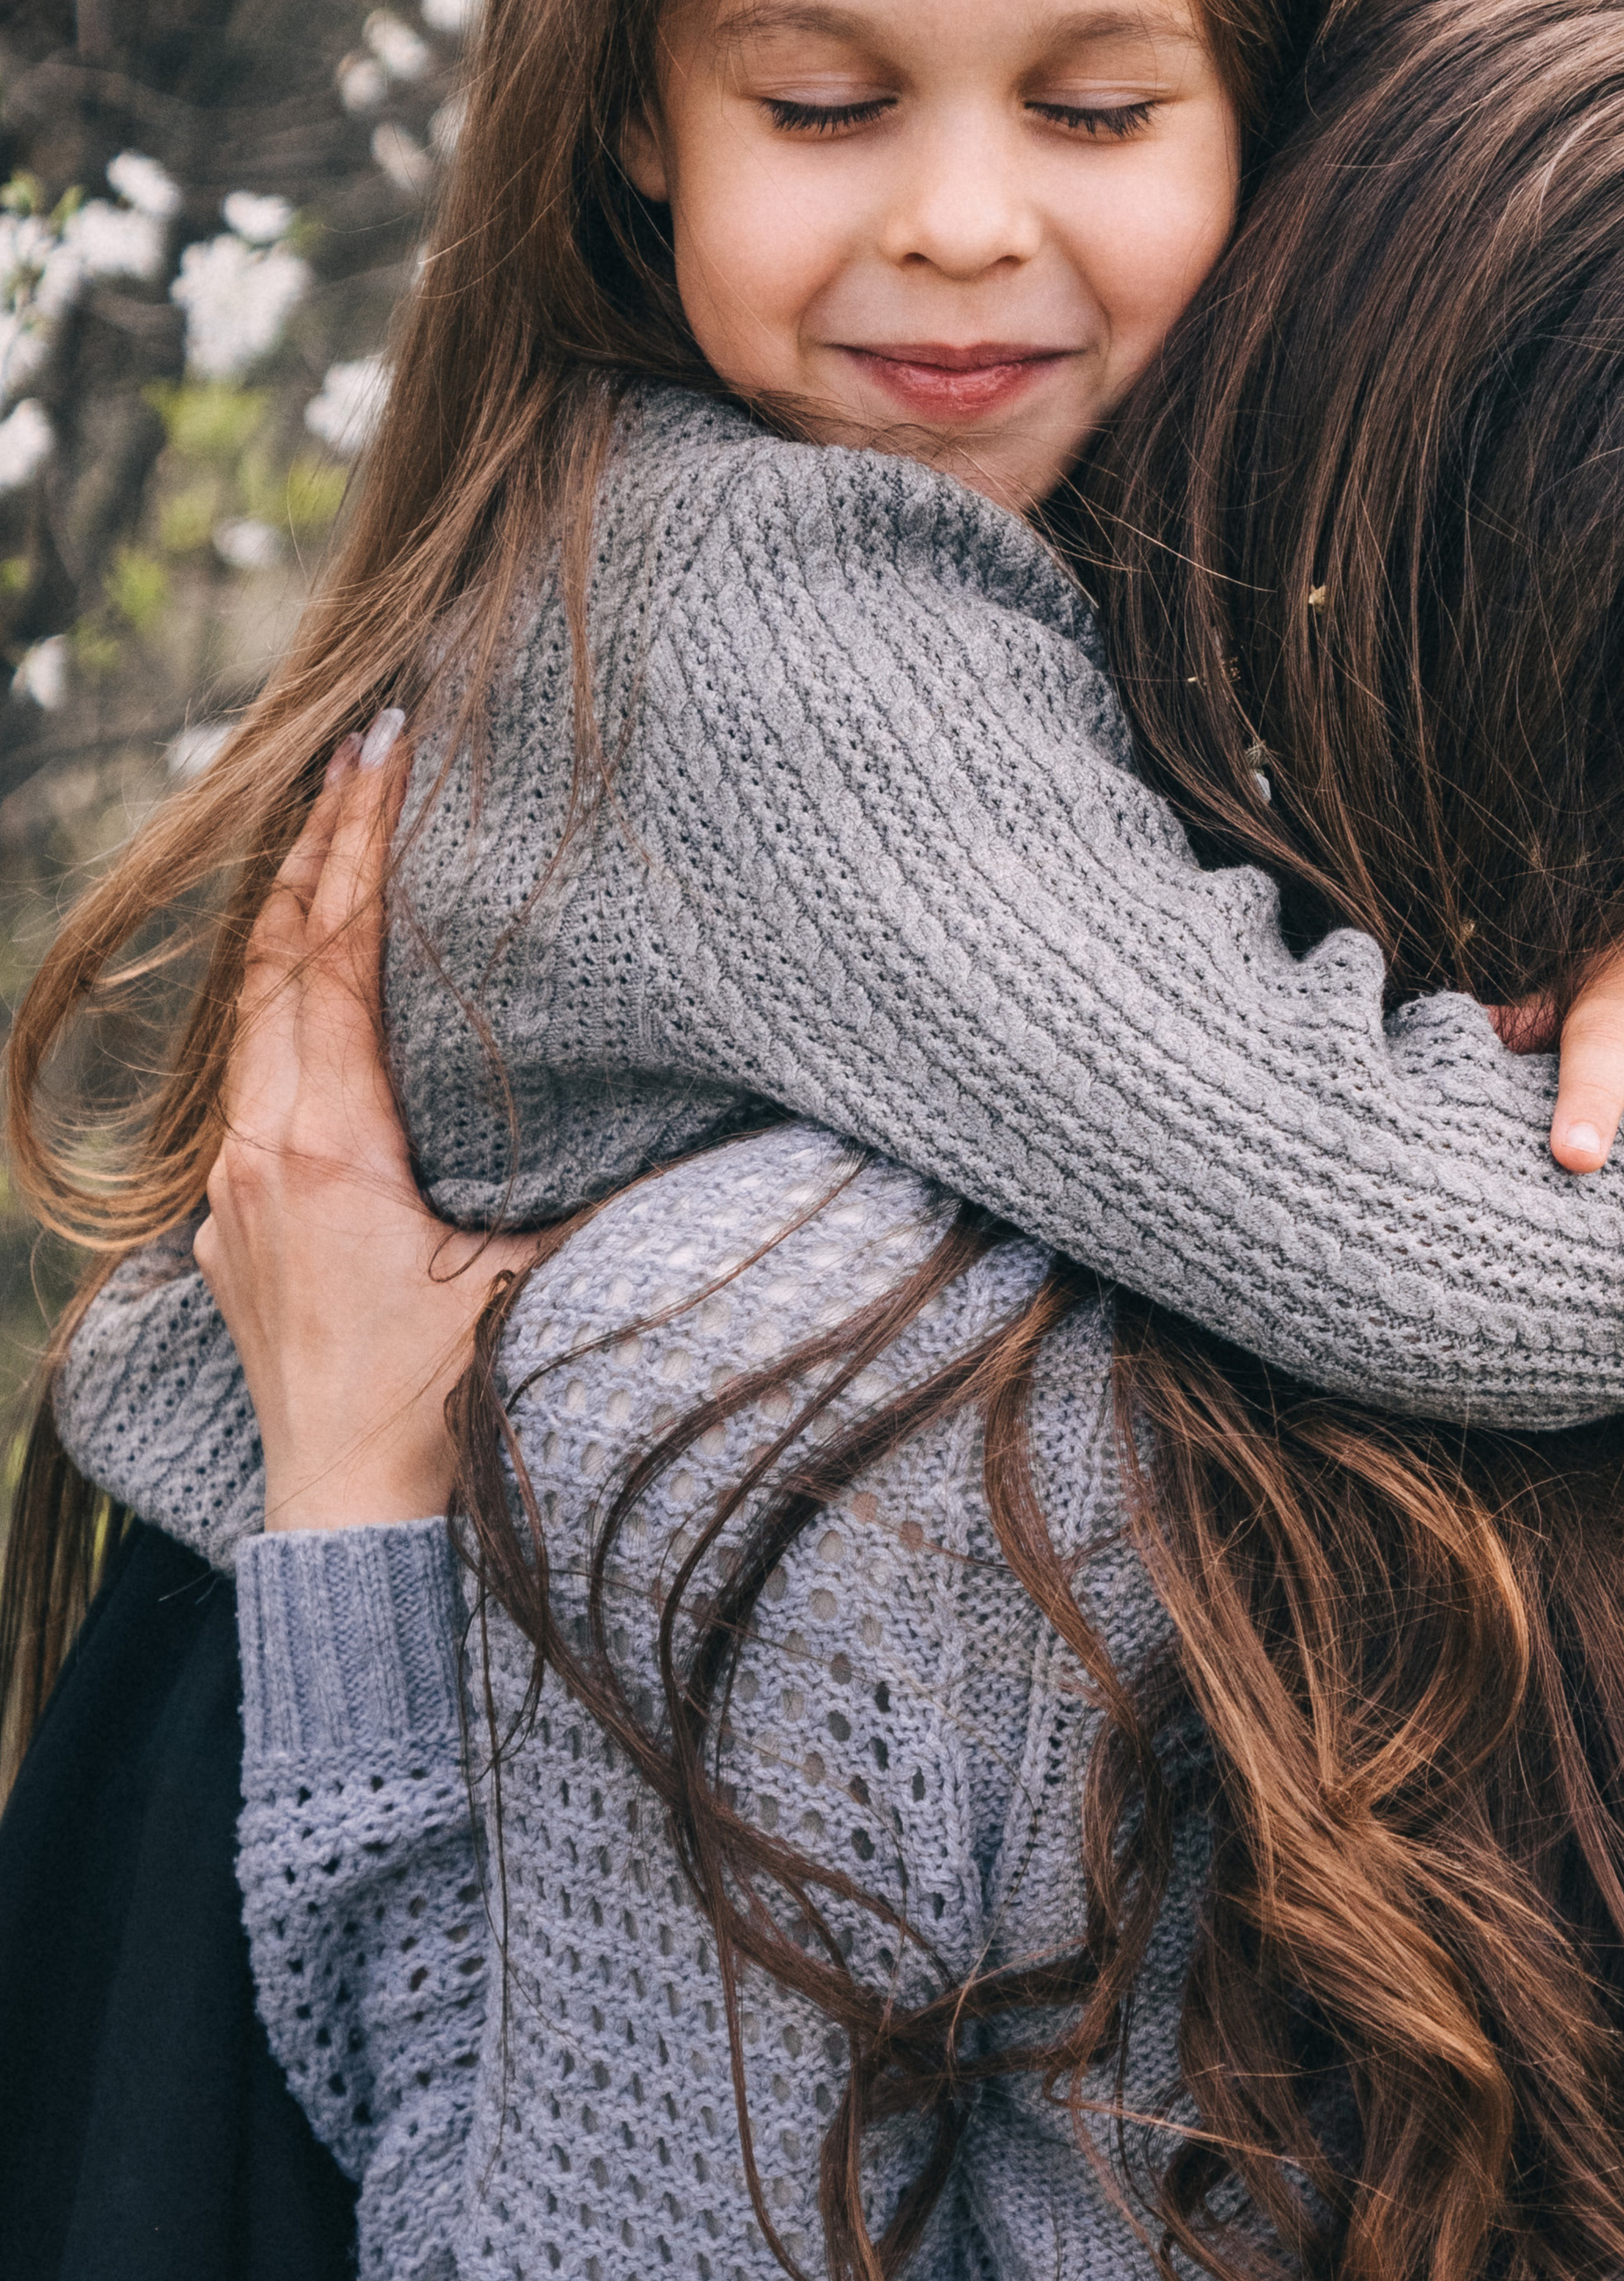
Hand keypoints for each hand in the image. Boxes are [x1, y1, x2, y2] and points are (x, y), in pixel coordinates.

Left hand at [196, 719, 543, 1531]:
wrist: (355, 1532)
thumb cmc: (452, 1415)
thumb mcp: (544, 1282)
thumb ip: (616, 1185)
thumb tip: (736, 1109)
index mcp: (324, 1146)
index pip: (339, 955)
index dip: (367, 846)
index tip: (388, 752)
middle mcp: (257, 1152)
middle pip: (273, 957)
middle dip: (319, 842)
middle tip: (363, 748)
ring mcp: (229, 1192)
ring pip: (249, 1012)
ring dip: (293, 913)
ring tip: (333, 823)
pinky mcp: (231, 1227)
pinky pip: (247, 1073)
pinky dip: (283, 995)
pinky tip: (317, 973)